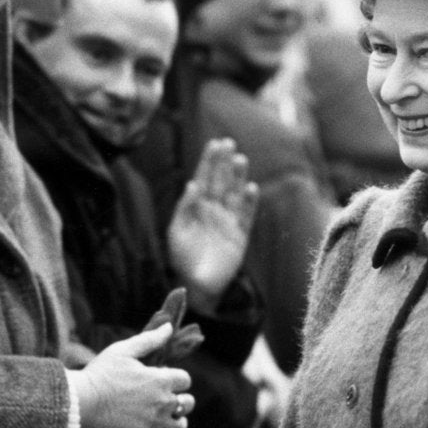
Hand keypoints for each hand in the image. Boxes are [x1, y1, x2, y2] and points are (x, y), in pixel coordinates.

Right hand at [71, 324, 194, 427]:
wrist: (81, 403)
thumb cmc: (100, 373)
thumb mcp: (124, 350)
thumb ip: (149, 339)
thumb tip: (169, 327)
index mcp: (161, 379)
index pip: (185, 380)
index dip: (177, 378)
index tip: (164, 379)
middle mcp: (163, 402)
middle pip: (188, 403)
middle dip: (182, 399)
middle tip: (169, 399)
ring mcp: (155, 422)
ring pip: (180, 426)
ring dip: (178, 421)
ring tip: (169, 418)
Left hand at [167, 138, 257, 313]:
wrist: (197, 285)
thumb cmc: (183, 258)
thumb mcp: (177, 232)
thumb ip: (184, 208)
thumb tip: (192, 184)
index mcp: (197, 207)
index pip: (204, 178)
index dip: (209, 161)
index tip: (215, 144)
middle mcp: (214, 210)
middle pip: (221, 181)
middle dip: (224, 162)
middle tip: (229, 142)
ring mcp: (228, 221)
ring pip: (235, 194)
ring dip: (238, 177)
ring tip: (241, 159)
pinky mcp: (240, 235)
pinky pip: (246, 215)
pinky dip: (249, 202)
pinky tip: (250, 188)